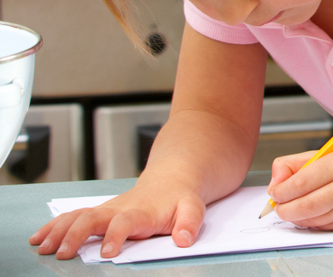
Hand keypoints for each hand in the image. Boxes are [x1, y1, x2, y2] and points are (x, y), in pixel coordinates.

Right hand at [29, 175, 205, 259]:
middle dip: (75, 235)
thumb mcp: (192, 208)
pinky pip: (72, 217)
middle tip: (62, 254)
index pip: (125, 222)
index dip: (115, 236)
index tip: (108, 253)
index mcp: (141, 211)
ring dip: (58, 231)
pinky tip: (39, 237)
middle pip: (92, 218)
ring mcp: (106, 210)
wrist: (172, 179)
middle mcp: (119, 209)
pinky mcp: (98, 213)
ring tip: (42, 247)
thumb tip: (185, 238)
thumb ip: (190, 222)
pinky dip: (54, 226)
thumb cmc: (179, 197)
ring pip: (77, 216)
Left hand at [265, 147, 332, 230]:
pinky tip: (320, 211)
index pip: (299, 182)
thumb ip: (296, 164)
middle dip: (284, 209)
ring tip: (301, 205)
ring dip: (298, 216)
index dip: (280, 191)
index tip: (275, 192)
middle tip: (280, 205)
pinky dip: (313, 222)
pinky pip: (321, 228)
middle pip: (302, 206)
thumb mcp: (331, 155)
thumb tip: (274, 183)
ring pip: (309, 220)